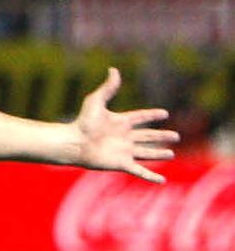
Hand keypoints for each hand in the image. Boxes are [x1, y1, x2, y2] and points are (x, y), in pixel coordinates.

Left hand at [76, 67, 179, 182]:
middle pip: (148, 136)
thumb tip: (114, 70)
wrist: (74, 142)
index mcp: (121, 122)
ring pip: (147, 153)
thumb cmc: (82, 122)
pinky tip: (161, 181)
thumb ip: (108, 87)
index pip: (141, 117)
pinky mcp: (122, 164)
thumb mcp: (96, 101)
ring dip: (159, 153)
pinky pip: (140, 171)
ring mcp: (125, 151)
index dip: (152, 115)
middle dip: (161, 136)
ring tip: (171, 154)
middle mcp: (125, 137)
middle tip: (176, 136)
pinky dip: (151, 176)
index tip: (164, 114)